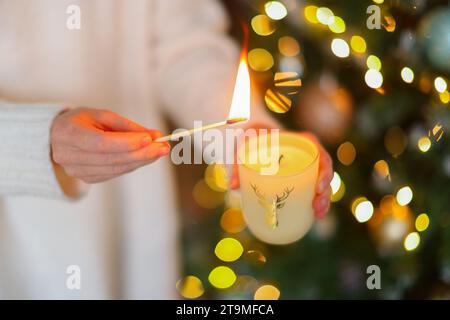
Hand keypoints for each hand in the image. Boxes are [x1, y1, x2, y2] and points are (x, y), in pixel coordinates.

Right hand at [51, 107, 169, 183]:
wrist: (57, 137)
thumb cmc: (82, 121)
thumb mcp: (101, 115)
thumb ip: (127, 126)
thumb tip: (155, 136)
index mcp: (69, 133)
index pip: (101, 143)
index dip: (127, 143)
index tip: (150, 138)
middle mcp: (69, 155)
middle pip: (112, 159)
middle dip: (141, 153)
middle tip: (164, 147)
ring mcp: (76, 171)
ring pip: (116, 169)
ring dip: (141, 160)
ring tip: (160, 151)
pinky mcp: (86, 179)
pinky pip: (114, 173)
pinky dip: (132, 165)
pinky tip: (144, 157)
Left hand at [231, 130, 332, 218]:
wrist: (247, 138)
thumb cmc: (246, 137)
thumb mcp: (241, 143)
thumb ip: (236, 160)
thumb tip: (233, 186)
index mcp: (294, 140)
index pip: (317, 150)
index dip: (324, 168)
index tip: (318, 186)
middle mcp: (302, 154)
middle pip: (323, 170)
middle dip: (326, 190)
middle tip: (317, 206)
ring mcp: (301, 167)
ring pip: (320, 183)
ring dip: (324, 199)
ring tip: (318, 214)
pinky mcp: (296, 179)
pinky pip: (310, 190)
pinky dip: (314, 202)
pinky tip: (314, 217)